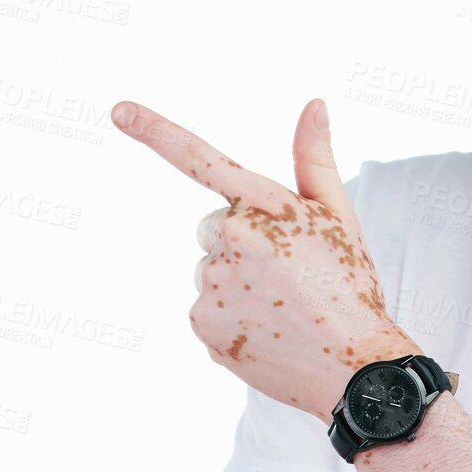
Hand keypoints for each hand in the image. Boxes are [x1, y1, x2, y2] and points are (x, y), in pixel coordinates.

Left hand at [112, 97, 414, 418]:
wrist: (354, 367)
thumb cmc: (351, 286)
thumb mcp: (339, 216)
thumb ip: (314, 159)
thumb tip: (313, 104)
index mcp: (265, 206)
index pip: (202, 159)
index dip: (156, 132)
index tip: (118, 111)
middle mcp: (232, 239)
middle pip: (214, 228)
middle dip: (241, 242)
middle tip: (287, 273)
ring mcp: (214, 284)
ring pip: (211, 270)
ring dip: (237, 283)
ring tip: (282, 306)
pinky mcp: (203, 323)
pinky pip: (206, 308)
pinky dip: (230, 318)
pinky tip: (266, 329)